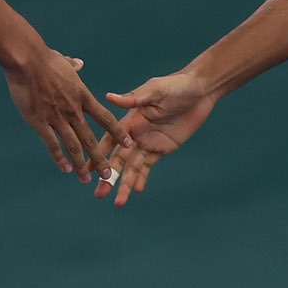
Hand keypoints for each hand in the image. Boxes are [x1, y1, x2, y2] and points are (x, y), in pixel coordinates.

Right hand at [5, 46, 130, 182]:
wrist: (27, 60)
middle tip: (109, 174)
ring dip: (81, 164)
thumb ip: (73, 66)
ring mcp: (57, 117)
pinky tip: (65, 169)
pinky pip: (52, 144)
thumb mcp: (64, 61)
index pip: (105, 118)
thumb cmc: (43, 58)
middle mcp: (73, 110)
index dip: (118, 132)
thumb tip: (79, 63)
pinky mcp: (40, 122)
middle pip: (91, 138)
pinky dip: (59, 158)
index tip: (128, 143)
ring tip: (86, 179)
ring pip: (73, 146)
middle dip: (101, 158)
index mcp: (82, 95)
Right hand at [93, 71, 216, 206]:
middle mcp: (135, 133)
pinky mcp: (162, 148)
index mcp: (130, 119)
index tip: (87, 169)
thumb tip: (109, 97)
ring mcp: (148, 142)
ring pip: (132, 167)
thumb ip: (133, 99)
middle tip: (98, 194)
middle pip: (118, 159)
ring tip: (117, 202)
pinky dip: (141, 179)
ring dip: (124, 184)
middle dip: (108, 176)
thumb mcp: (155, 90)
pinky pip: (149, 166)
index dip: (98, 154)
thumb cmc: (176, 85)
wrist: (200, 91)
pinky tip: (135, 191)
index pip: (110, 140)